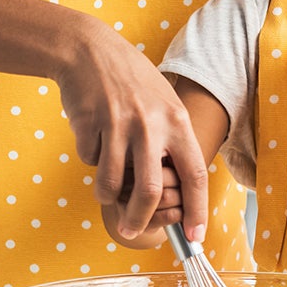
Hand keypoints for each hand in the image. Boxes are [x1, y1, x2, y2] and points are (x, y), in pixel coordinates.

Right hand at [53, 18, 209, 242]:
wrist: (88, 49)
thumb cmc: (130, 79)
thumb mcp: (163, 102)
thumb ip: (171, 141)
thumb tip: (176, 191)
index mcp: (176, 121)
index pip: (195, 175)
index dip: (197, 211)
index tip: (195, 237)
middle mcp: (150, 125)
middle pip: (151, 191)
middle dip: (140, 219)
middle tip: (130, 231)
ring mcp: (118, 125)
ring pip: (112, 184)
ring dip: (107, 195)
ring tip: (105, 191)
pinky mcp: (89, 124)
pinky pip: (90, 160)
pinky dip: (91, 160)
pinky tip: (93, 138)